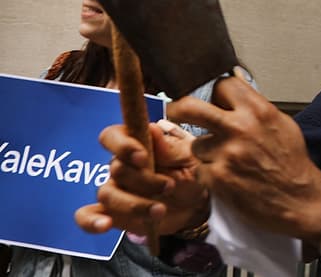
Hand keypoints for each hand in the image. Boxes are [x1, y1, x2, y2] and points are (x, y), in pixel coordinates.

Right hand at [74, 120, 208, 235]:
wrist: (197, 205)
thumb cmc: (193, 173)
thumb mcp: (190, 158)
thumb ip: (171, 148)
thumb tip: (153, 129)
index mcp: (138, 144)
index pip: (113, 136)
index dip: (122, 145)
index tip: (142, 156)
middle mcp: (121, 165)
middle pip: (115, 169)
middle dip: (143, 180)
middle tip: (169, 186)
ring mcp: (115, 189)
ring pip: (107, 193)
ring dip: (133, 204)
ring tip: (159, 210)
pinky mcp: (112, 212)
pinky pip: (87, 215)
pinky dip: (91, 221)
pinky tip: (105, 225)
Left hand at [169, 75, 320, 240]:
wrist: (299, 198)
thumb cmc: (292, 162)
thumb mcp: (282, 123)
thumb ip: (256, 106)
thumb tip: (236, 86)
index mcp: (258, 110)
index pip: (222, 85)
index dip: (216, 93)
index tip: (212, 100)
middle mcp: (239, 128)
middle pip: (189, 106)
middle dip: (178, 108)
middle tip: (176, 112)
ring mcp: (226, 153)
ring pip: (195, 145)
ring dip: (206, 153)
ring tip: (227, 161)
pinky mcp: (217, 178)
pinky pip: (200, 170)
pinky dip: (210, 175)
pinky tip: (229, 177)